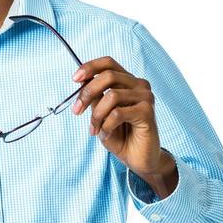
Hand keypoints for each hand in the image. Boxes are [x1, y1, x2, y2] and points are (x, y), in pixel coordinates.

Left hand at [71, 58, 177, 189]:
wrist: (138, 159)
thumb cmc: (120, 136)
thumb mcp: (101, 115)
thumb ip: (95, 98)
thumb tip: (81, 82)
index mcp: (128, 82)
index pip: (109, 63)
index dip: (90, 67)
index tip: (74, 79)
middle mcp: (139, 85)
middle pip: (108, 75)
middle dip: (87, 92)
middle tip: (76, 110)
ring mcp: (145, 97)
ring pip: (112, 96)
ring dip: (97, 115)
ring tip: (94, 130)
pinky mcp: (147, 112)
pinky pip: (118, 113)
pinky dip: (106, 125)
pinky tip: (106, 134)